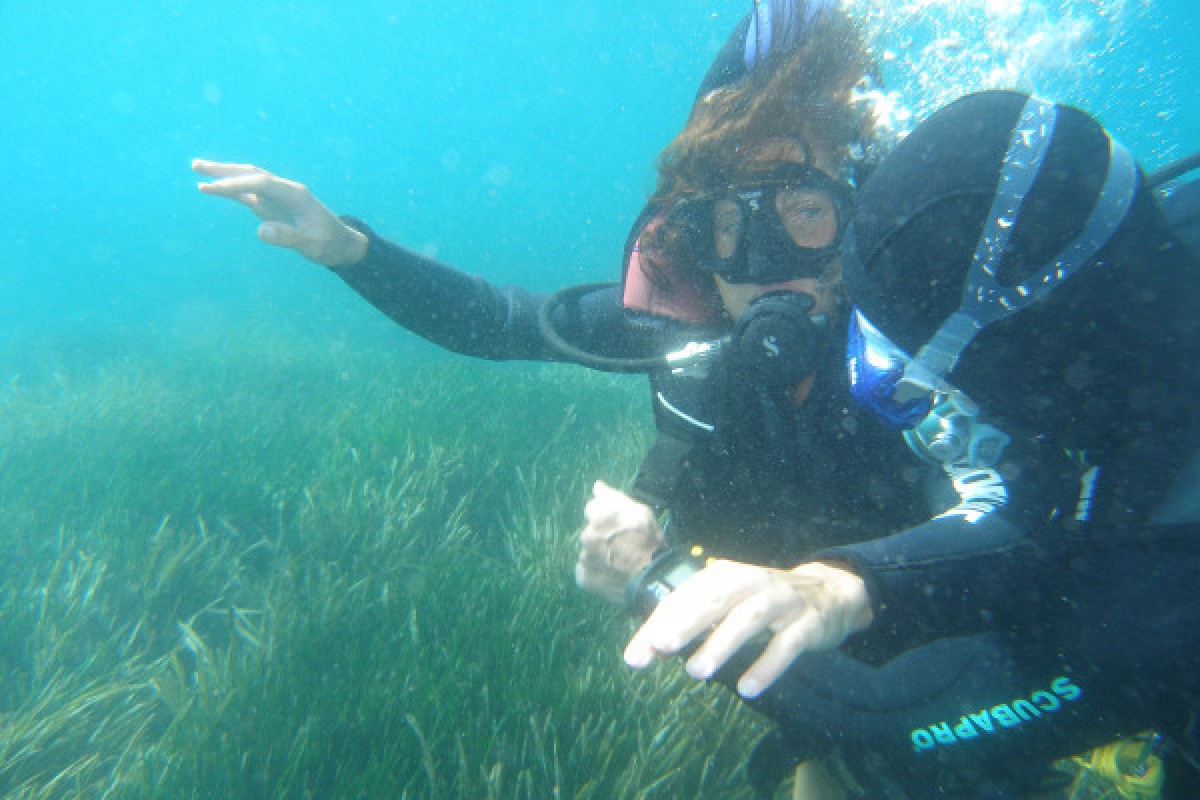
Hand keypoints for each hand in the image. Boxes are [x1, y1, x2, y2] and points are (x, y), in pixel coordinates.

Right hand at [192, 160, 367, 267]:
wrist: (340, 243)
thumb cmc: (328, 244)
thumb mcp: (311, 244)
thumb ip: (288, 237)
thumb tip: (260, 230)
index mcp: (295, 194)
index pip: (261, 183)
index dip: (237, 185)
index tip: (214, 188)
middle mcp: (284, 190)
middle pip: (250, 174)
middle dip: (223, 170)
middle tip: (196, 165)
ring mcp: (276, 197)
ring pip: (246, 181)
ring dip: (222, 175)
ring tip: (196, 169)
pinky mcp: (271, 205)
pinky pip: (246, 194)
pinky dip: (228, 190)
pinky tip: (211, 188)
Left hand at [574, 481, 664, 603]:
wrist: (653, 578)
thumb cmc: (650, 542)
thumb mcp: (641, 512)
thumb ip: (614, 497)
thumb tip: (597, 486)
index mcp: (598, 516)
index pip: (592, 508)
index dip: (606, 515)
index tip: (618, 525)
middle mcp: (587, 535)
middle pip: (590, 531)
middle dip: (602, 536)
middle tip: (622, 545)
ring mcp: (584, 558)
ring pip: (589, 552)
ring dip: (599, 554)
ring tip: (619, 562)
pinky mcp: (584, 577)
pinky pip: (587, 571)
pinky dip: (596, 571)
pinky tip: (612, 573)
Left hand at [623, 559, 872, 697]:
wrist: (829, 592)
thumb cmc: (763, 602)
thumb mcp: (727, 604)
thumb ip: (691, 623)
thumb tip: (650, 648)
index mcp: (726, 575)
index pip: (686, 598)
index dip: (659, 625)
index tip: (636, 656)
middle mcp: (752, 582)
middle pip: (715, 598)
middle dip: (686, 621)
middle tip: (660, 646)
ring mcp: (782, 601)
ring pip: (749, 618)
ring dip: (721, 643)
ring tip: (696, 672)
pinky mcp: (808, 623)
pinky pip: (787, 644)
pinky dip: (767, 665)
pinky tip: (747, 688)